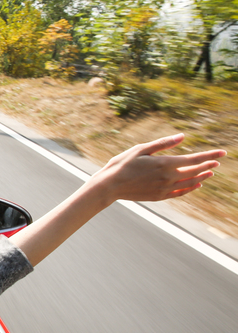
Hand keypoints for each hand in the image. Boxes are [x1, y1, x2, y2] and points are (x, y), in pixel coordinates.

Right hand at [93, 134, 225, 204]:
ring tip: (210, 172)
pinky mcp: (159, 196)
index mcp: (165, 164)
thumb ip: (163, 144)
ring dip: (202, 177)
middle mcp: (168, 178)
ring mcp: (165, 189)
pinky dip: (191, 188)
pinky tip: (196, 185)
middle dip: (208, 165)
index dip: (209, 155)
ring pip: (190, 183)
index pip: (194, 159)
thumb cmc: (122, 164)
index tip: (222, 153)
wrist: (110, 186)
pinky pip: (180, 193)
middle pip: (195, 171)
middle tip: (217, 161)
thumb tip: (182, 137)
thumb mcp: (141, 149)